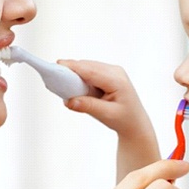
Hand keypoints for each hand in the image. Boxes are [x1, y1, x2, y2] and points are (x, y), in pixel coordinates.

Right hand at [58, 59, 159, 180]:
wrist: (135, 123)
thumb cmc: (124, 120)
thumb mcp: (106, 115)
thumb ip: (88, 106)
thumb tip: (69, 101)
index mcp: (117, 80)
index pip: (91, 70)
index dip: (73, 67)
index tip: (57, 65)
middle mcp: (115, 71)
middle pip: (87, 66)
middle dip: (71, 70)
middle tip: (53, 75)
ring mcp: (112, 71)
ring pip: (88, 67)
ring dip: (75, 73)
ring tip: (60, 81)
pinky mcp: (108, 74)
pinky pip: (90, 71)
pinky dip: (80, 76)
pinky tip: (72, 84)